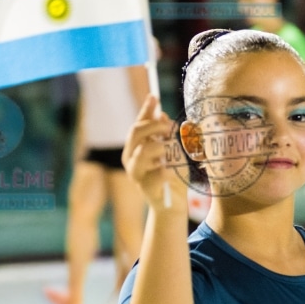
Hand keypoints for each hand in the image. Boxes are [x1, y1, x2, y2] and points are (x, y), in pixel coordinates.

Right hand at [122, 95, 187, 211]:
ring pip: (146, 150)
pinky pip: (159, 171)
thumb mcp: (171, 152)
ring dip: (164, 148)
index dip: (146, 110)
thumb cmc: (172, 178)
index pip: (137, 125)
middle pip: (137, 132)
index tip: (154, 96)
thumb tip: (161, 114)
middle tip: (172, 128)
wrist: (172, 206)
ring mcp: (135, 174)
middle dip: (156, 126)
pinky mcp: (145, 188)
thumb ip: (164, 135)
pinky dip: (169, 170)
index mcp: (134, 149)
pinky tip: (172, 174)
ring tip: (174, 156)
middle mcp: (130, 160)